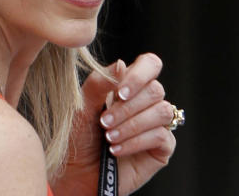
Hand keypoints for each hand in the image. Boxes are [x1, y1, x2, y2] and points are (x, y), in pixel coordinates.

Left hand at [51, 53, 176, 195]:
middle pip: (155, 89)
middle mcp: (146, 102)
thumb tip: (121, 64)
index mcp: (129, 85)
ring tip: (109, 137)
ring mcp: (156, 124)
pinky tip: (117, 149)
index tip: (119, 93)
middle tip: (104, 122)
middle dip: (128, 107)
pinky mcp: (162, 147)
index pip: (150, 65)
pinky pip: (162, 136)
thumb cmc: (78, 138)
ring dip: (133, 124)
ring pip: (162, 111)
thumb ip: (98, 83)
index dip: (140, 74)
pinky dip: (137, 141)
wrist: (76, 174)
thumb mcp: (81, 107)